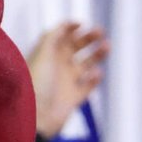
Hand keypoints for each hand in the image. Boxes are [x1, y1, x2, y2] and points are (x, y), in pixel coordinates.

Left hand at [27, 21, 108, 141]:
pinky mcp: (72, 99)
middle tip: (100, 32)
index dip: (69, 28)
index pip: (58, 37)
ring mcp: (64, 83)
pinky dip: (94, 79)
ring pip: (84, 65)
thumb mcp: (43, 54)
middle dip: (87, 38)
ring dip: (96, 55)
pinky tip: (97, 73)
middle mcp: (55, 67)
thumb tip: (65, 24)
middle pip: (74, 48)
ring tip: (107, 46)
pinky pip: (87, 86)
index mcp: (45, 55)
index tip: (81, 23)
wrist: (35, 117)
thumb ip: (53, 36)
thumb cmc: (35, 84)